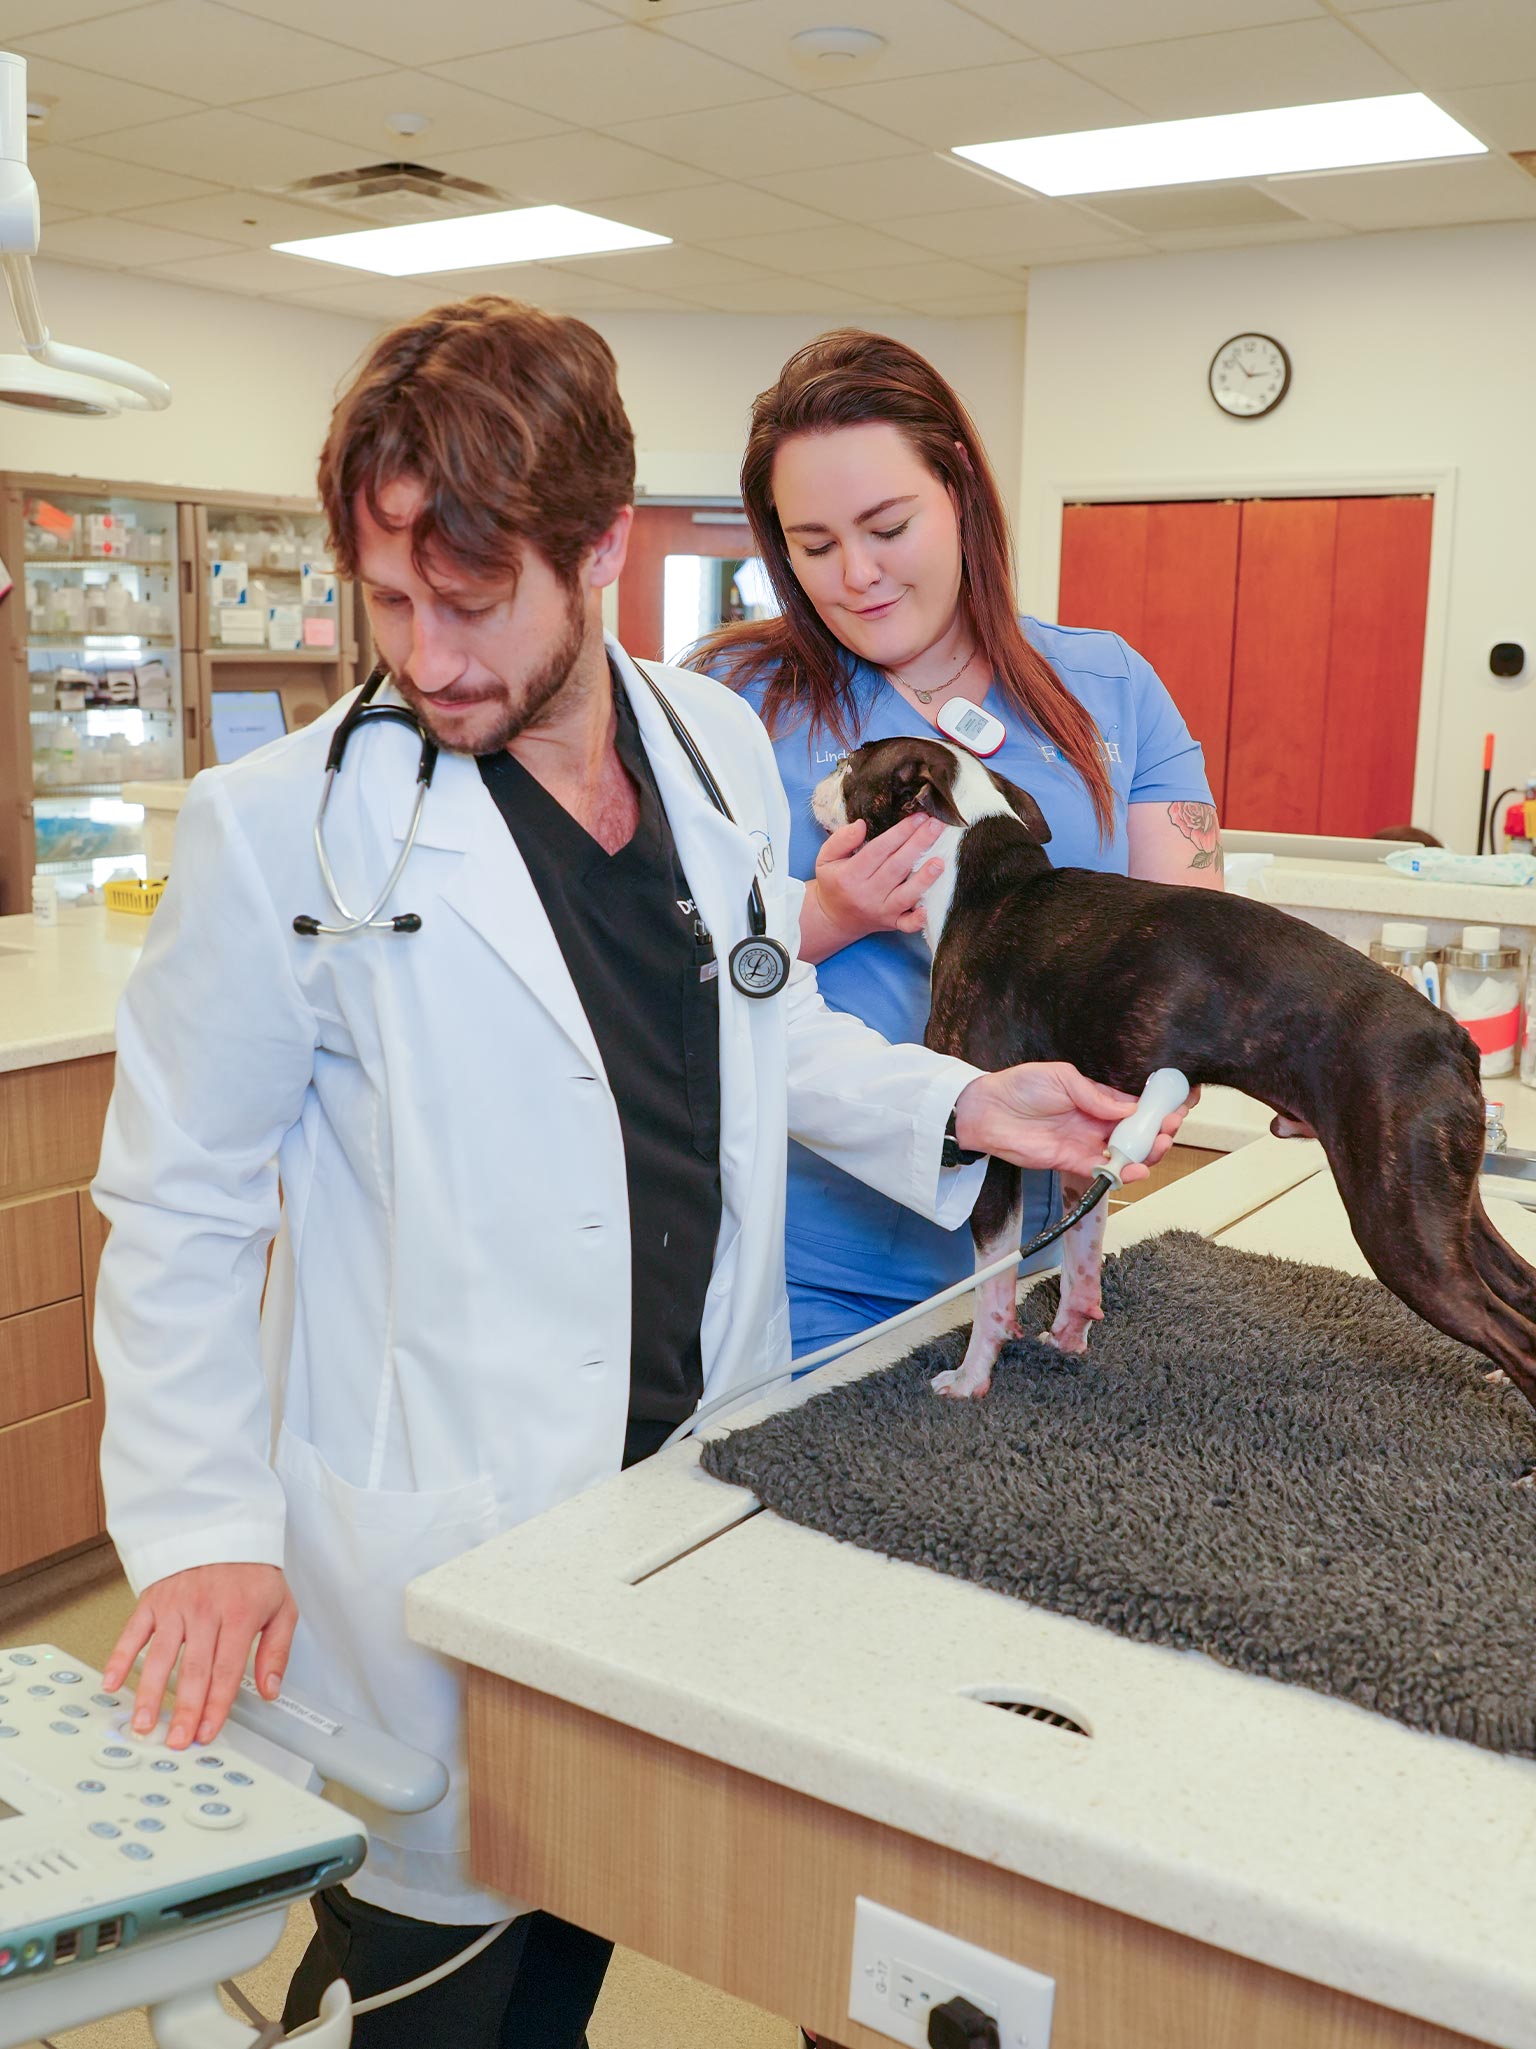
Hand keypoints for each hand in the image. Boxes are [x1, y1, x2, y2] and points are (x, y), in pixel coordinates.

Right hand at [102, 1563, 297, 1750]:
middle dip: (184, 1708)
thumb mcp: (281, 1606)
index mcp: (240, 1614)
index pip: (227, 1669)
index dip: (216, 1704)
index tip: (207, 1731)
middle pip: (193, 1668)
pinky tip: (112, 1682)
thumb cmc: (252, 1573)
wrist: (225, 1529)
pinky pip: (133, 1632)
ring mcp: (176, 1606)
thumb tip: (270, 1690)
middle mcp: (206, 1611)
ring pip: (160, 1655)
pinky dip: (119, 1657)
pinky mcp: (154, 1600)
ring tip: (144, 1723)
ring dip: (149, 1693)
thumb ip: (277, 1650)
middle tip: (177, 1740)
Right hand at [801, 813, 945, 961]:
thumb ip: (841, 840)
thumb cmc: (834, 882)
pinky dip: (919, 919)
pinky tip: (929, 908)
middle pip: (897, 867)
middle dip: (919, 844)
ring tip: (940, 861)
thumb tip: (861, 825)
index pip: (878, 850)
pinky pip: (907, 925)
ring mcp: (881, 911)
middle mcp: (866, 894)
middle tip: (937, 825)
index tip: (918, 817)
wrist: (833, 918)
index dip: (900, 832)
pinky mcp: (892, 924)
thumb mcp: (826, 858)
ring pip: (906, 895)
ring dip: (924, 879)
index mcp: (850, 875)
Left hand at [952, 1063, 1190, 1182]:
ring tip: (1159, 1146)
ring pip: (1125, 1155)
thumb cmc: (1020, 1086)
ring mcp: (1085, 1144)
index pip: (1134, 1106)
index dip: (1156, 1108)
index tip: (1176, 1105)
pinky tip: (1138, 1168)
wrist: (987, 1110)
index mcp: (1096, 1099)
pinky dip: (1122, 1172)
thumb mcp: (1062, 1077)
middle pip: (1136, 1133)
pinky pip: (1102, 1172)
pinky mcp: (1072, 1162)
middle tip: (1170, 1127)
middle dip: (1158, 1131)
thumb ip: (1095, 1094)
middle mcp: (1095, 1123)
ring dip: (1146, 1153)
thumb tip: (1127, 1107)